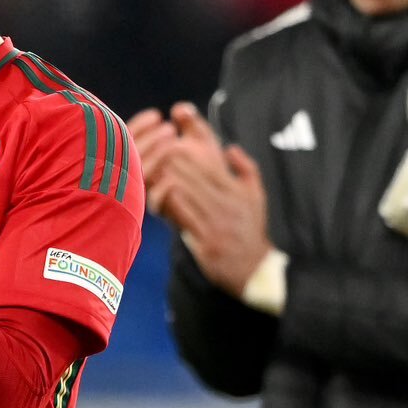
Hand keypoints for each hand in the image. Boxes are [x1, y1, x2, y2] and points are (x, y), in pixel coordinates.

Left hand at [138, 103, 274, 294]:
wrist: (253, 266)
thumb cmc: (251, 228)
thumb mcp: (257, 196)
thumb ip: (246, 169)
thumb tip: (230, 147)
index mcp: (237, 191)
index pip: (212, 165)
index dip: (191, 152)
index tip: (171, 141)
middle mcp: (227, 204)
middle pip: (197, 176)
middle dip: (174, 161)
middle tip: (153, 150)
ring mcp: (216, 222)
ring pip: (188, 194)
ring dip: (167, 180)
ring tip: (150, 168)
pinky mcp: (206, 240)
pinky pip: (185, 218)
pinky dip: (170, 205)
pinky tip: (156, 195)